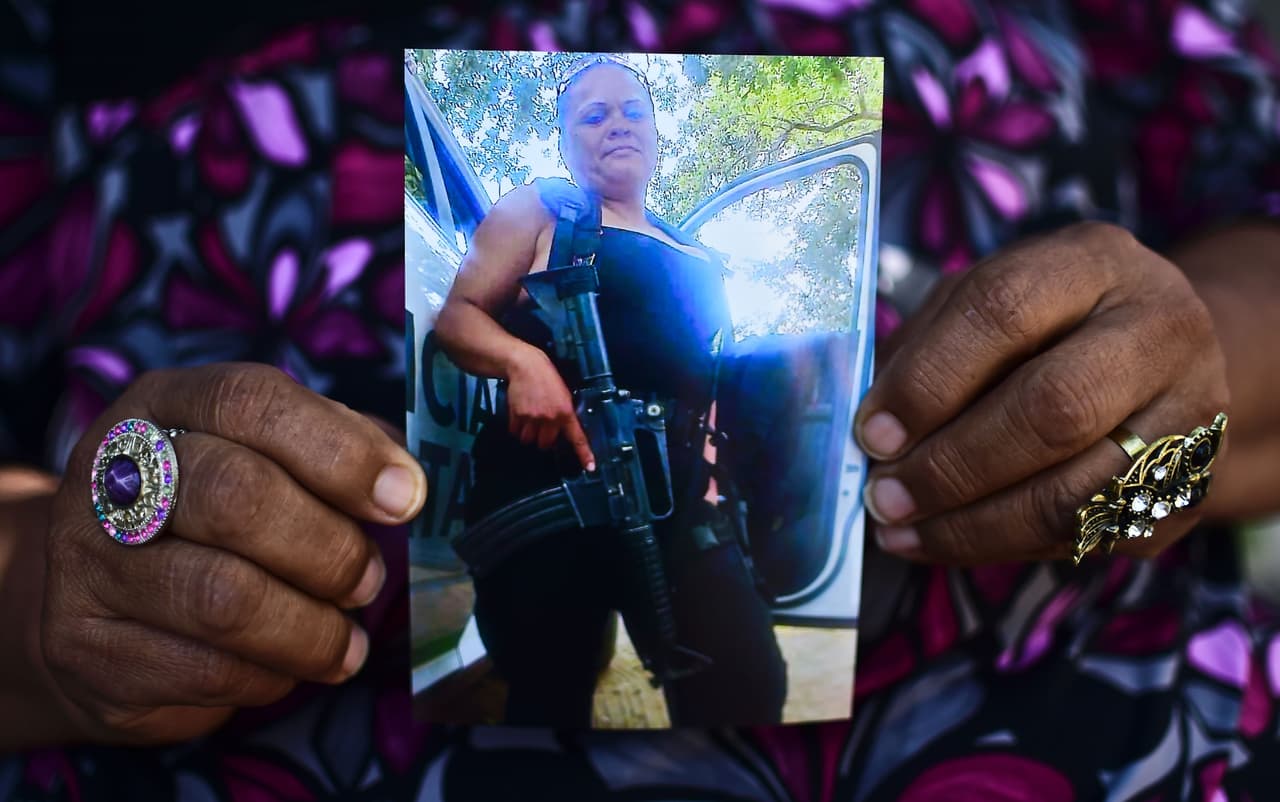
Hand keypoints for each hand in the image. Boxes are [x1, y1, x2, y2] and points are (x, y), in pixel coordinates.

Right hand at [39, 363, 427, 743]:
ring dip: (311, 628)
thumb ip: (341, 449)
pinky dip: (272, 675)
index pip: (250, 401)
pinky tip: (290, 667)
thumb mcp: (272, 457)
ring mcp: (85, 562)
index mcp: (165, 404)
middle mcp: (110, 473)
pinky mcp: (85, 648)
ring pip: (223, 598)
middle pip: (234, 497)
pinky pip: (205, 670)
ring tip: (346, 641)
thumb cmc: (217, 519)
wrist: (105, 607)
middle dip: (328, 548)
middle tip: (368, 581)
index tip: (406, 498)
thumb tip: (406, 480)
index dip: (341, 450)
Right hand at [505, 346, 595, 471]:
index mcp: (566, 412)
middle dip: (542, 439)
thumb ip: (564, 414)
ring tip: (529, 418)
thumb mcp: (563, 395)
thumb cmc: (547, 379)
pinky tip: (520, 414)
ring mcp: (533, 418)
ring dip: (528, 434)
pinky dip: (516, 427)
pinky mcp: (518, 415)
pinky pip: (516, 432)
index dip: (584, 454)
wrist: (526, 366)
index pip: (577, 438)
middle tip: (541, 426)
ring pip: (529, 440)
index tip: (590, 468)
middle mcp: (551, 418)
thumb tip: (561, 431)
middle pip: (545, 444)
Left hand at [854, 222, 1229, 564]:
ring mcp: (1190, 413)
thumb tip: (867, 426)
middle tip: (883, 496)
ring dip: (971, 525)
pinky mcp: (1194, 489)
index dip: (929, 380)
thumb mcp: (980, 303)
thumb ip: (923, 350)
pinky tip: (945, 542)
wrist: (1162, 357)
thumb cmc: (1040, 324)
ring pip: (1076, 491)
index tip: (872, 433)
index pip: (1003, 310)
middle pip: (1052, 409)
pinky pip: (1089, 536)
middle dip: (951, 466)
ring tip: (900, 530)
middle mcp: (1160, 329)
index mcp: (1094, 263)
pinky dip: (1004, 547)